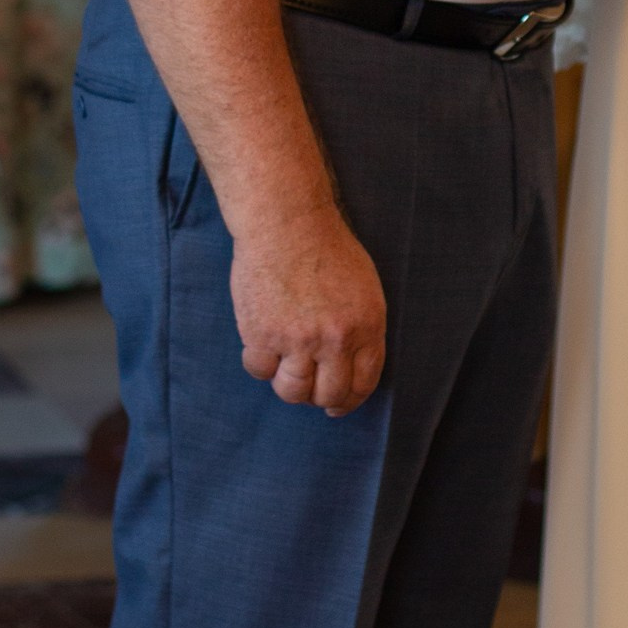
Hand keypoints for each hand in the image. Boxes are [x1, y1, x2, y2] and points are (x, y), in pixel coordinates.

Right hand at [230, 197, 386, 414]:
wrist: (286, 222)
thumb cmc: (325, 247)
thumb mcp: (363, 286)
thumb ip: (361, 328)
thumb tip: (352, 367)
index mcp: (367, 326)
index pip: (363, 383)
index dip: (349, 400)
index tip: (337, 405)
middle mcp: (336, 339)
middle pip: (329, 394)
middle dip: (319, 397)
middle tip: (309, 387)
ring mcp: (298, 340)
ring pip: (293, 391)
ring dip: (289, 384)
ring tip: (285, 365)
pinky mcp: (262, 335)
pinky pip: (260, 370)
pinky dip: (260, 363)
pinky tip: (262, 344)